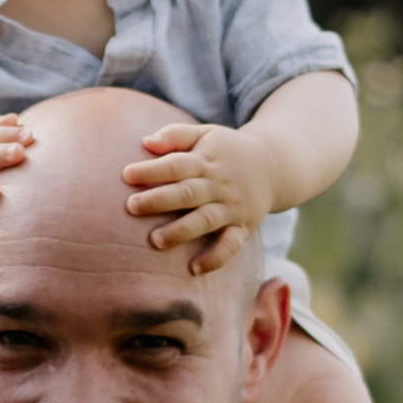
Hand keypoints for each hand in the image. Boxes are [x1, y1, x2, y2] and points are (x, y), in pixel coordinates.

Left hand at [122, 120, 269, 267]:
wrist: (275, 165)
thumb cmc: (227, 150)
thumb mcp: (206, 133)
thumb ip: (176, 135)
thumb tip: (145, 141)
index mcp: (206, 160)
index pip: (177, 165)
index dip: (152, 169)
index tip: (126, 175)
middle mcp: (218, 184)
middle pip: (187, 193)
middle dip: (159, 200)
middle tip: (131, 206)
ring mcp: (231, 207)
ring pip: (205, 220)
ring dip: (181, 231)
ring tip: (155, 241)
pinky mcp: (243, 227)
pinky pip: (230, 245)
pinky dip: (215, 258)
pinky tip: (194, 268)